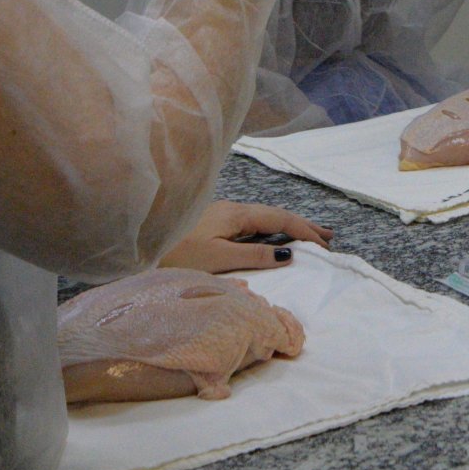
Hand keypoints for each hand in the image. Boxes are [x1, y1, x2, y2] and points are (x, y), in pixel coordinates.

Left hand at [158, 200, 333, 273]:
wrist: (140, 246)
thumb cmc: (176, 255)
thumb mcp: (218, 259)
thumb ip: (254, 256)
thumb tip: (288, 255)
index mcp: (237, 214)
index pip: (280, 220)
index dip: (305, 231)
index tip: (324, 246)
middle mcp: (233, 210)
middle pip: (276, 215)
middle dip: (303, 225)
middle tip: (328, 237)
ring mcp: (223, 216)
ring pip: (265, 219)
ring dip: (289, 227)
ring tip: (309, 237)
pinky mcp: (214, 224)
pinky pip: (254, 225)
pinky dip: (273, 231)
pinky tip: (274, 239)